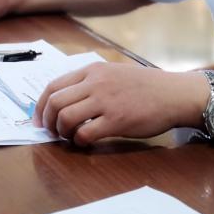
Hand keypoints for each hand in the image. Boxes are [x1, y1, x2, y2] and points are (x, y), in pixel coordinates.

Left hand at [31, 62, 206, 145]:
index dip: (40, 105)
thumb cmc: (146, 86)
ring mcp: (105, 102)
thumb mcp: (114, 73)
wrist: (174, 94)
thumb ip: (91, 82)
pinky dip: (79, 141)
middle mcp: (95, 83)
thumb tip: (65, 100)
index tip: (39, 119)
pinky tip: (85, 142)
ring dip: (62, 132)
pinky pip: (85, 134)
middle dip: (47, 121)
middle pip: (55, 102)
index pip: (53, 86)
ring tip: (69, 137)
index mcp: (93, 70)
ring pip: (65, 118)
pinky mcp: (116, 121)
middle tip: (51, 132)